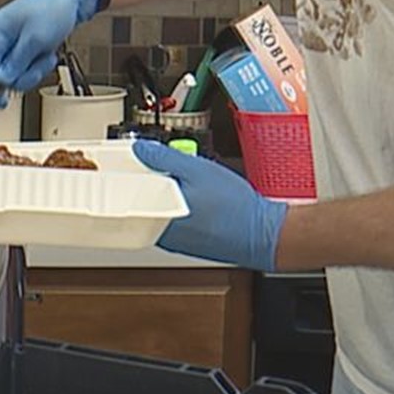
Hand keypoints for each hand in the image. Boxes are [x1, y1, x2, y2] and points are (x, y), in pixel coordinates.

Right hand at [0, 0, 98, 94]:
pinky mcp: (20, 46)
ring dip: (34, 68)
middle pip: (2, 74)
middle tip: (40, 62)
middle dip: (25, 73)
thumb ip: (17, 63)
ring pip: (16, 73)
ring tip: (46, 54)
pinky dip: (38, 63)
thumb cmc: (54, 9)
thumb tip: (2, 80)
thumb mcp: (36, 39)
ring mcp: (9, 42)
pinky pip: (25, 66)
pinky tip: (46, 51)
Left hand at [133, 140, 288, 270]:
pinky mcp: (188, 244)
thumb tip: (140, 149)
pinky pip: (172, 221)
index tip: (134, 161)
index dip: (130, 174)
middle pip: (141, 202)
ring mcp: (175, 241)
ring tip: (181, 180)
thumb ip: (164, 158)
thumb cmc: (235, 208)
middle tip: (160, 166)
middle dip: (148, 183)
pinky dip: (176, 207)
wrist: (264, 235)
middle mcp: (162, 233)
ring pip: (157, 211)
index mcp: (158, 214)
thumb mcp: (197, 170)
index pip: (129, 192)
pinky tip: (193, 197)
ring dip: (163, 195)